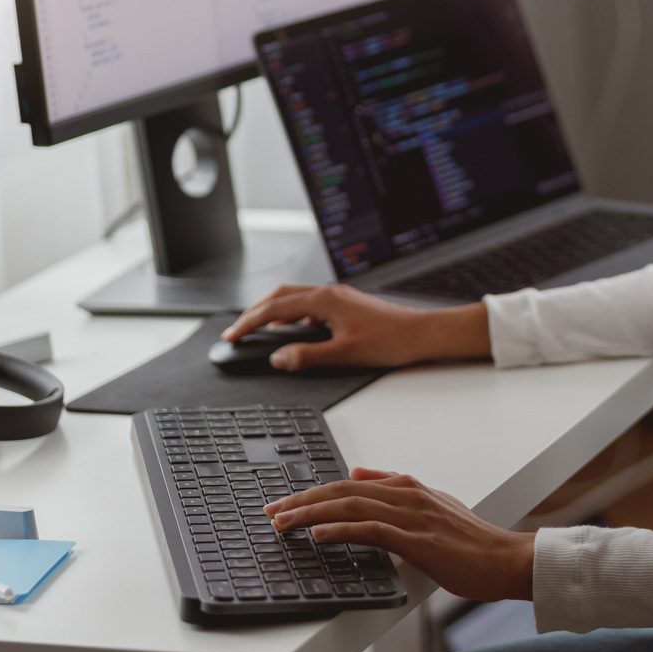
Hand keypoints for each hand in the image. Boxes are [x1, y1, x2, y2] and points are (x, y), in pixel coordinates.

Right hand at [222, 283, 434, 369]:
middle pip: (281, 296)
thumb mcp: (343, 354)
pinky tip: (293, 334)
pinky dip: (293, 317)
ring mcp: (338, 297)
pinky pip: (309, 306)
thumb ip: (307, 356)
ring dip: (274, 313)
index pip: (275, 308)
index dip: (250, 322)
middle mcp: (329, 293)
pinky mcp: (345, 305)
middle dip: (256, 312)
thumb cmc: (389, 341)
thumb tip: (278, 357)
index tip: (232, 335)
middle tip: (238, 331)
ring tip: (258, 331)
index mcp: (324, 300)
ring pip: (295, 299)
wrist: (420, 334)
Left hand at [265, 467, 534, 603]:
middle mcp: (408, 494)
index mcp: (408, 486)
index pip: (350, 482)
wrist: (506, 559)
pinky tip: (319, 535)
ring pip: (351, 506)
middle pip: (343, 490)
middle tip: (271, 511)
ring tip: (283, 523)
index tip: (285, 502)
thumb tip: (358, 469)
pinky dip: (341, 530)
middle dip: (302, 500)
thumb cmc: (472, 541)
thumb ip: (395, 486)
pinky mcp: (417, 539)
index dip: (314, 491)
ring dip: (311, 513)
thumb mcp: (433, 504)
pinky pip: (371, 530)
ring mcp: (412, 515)